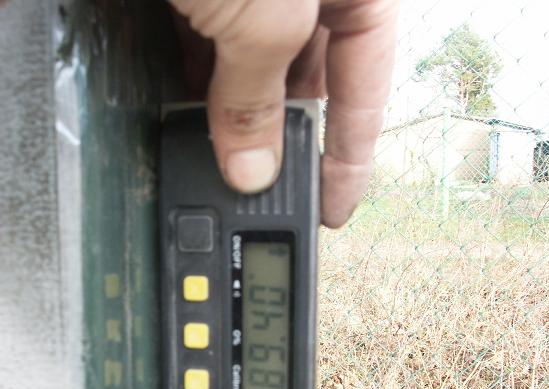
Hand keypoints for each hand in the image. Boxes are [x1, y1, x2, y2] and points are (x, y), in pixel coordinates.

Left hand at [170, 0, 399, 227]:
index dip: (349, 161)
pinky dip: (194, 80)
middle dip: (278, 138)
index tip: (332, 210)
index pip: (366, 93)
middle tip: (260, 192)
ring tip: (212, 157)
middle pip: (305, 84)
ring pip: (250, 67)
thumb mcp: (262, 16)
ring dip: (228, 113)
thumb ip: (257, 93)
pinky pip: (207, 44)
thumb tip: (252, 169)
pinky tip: (182, 109)